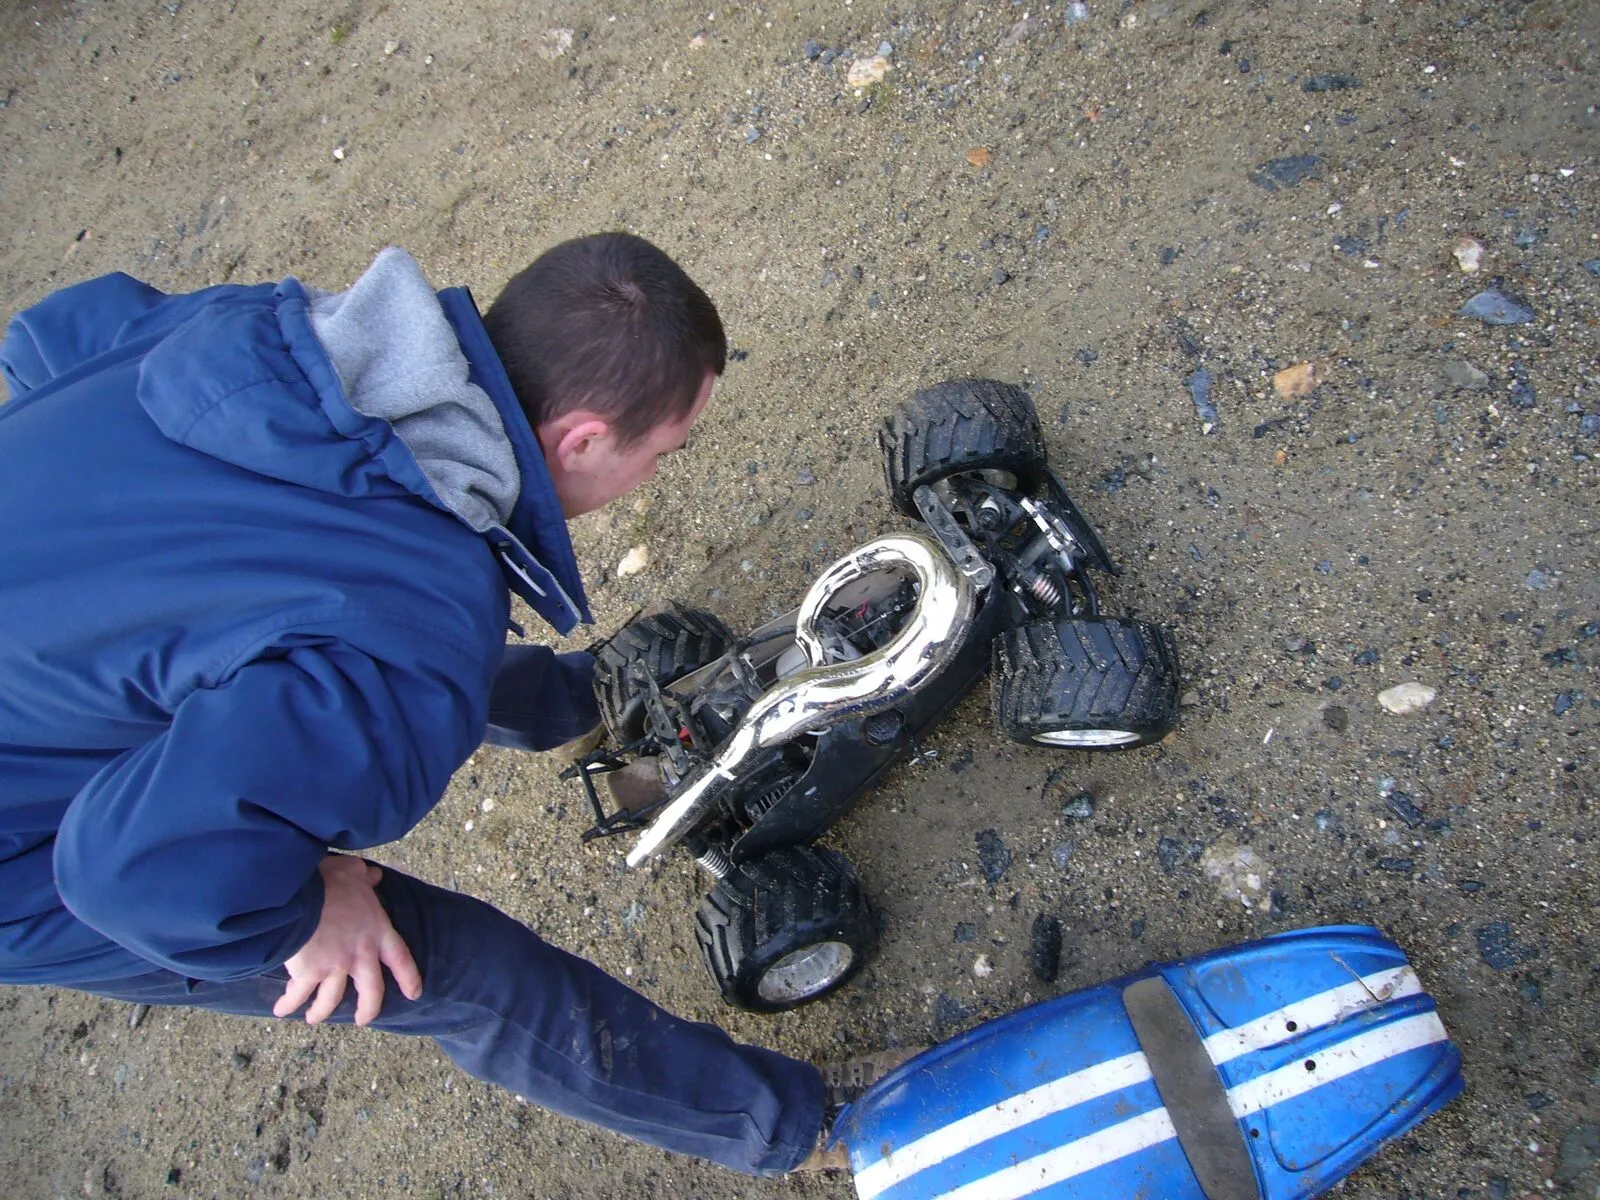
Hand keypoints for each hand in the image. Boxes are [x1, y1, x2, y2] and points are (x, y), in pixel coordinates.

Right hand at [273, 855, 421, 1025]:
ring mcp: (336, 967)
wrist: (302, 896)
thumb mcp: (353, 872)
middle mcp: (360, 953)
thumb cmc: (329, 881)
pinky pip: (300, 994)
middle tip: (363, 1020)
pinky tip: (281, 1009)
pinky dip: (289, 1003)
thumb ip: (364, 877)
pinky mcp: (310, 974)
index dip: (408, 977)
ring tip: (313, 1018)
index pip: (400, 957)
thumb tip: (374, 875)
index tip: (414, 994)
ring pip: (332, 999)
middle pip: (371, 990)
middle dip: (368, 1008)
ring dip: (322, 1011)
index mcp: (377, 929)